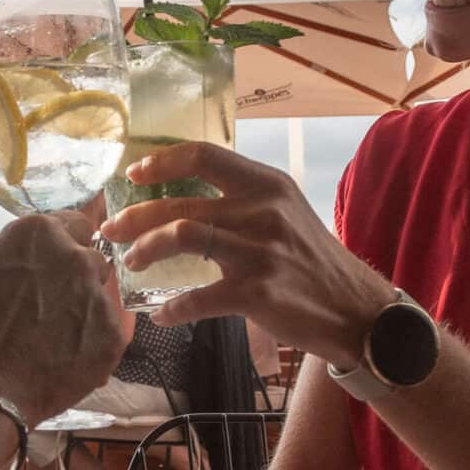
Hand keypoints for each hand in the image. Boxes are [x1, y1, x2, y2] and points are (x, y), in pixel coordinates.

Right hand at [0, 215, 123, 423]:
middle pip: (92, 262)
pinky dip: (92, 348)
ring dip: (85, 314)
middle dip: (76, 282)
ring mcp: (95, 298)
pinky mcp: (110, 339)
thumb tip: (30, 258)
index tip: (56, 268)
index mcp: (38, 233)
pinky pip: (109, 335)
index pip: (75, 225)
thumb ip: (15, 255)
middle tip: (50, 312)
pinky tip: (63, 363)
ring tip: (54, 343)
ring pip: (102, 300)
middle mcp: (74, 257)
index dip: (64, 249)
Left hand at [97, 141, 391, 369]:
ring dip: (145, 251)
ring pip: (181, 237)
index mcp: (267, 184)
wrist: (356, 310)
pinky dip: (173, 308)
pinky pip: (198, 298)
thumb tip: (184, 194)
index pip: (203, 154)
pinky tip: (162, 314)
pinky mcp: (258, 294)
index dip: (161, 162)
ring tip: (131, 264)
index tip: (133, 175)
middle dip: (134, 217)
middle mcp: (263, 211)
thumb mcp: (286, 212)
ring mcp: (260, 252)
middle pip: (180, 201)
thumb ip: (243, 198)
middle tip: (113, 231)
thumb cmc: (311, 261)